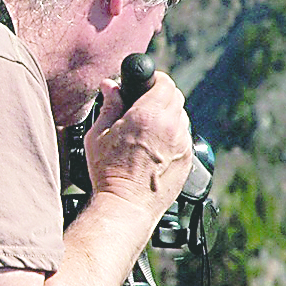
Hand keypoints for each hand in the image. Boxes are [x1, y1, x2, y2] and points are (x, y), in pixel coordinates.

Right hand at [83, 68, 194, 219]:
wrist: (125, 205)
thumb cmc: (108, 173)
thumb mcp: (98, 135)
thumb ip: (109, 106)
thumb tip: (110, 86)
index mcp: (148, 115)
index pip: (164, 83)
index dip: (155, 80)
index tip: (147, 84)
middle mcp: (170, 127)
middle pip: (175, 97)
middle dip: (161, 96)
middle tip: (145, 104)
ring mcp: (182, 144)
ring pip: (181, 117)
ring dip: (168, 116)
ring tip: (149, 128)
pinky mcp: (187, 159)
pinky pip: (184, 137)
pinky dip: (173, 135)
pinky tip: (156, 147)